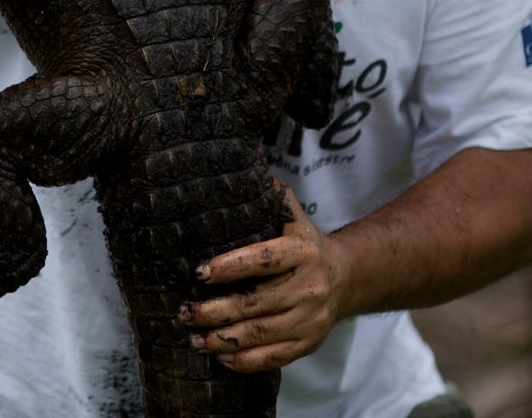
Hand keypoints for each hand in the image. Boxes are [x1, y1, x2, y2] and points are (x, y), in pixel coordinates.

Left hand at [178, 185, 351, 372]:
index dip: (230, 267)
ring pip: (262, 335)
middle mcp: (310, 287)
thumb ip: (269, 197)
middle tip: (184, 311)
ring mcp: (311, 319)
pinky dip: (244, 361)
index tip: (199, 272)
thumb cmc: (304, 243)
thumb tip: (236, 170)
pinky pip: (274, 358)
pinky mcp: (309, 343)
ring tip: (193, 337)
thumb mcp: (291, 216)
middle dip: (215, 311)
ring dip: (222, 339)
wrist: (347, 277)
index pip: (264, 260)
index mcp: (303, 251)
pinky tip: (219, 356)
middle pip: (257, 304)